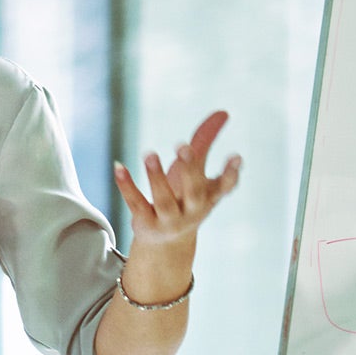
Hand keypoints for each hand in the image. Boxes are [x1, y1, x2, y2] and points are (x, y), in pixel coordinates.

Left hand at [115, 110, 242, 250]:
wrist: (166, 243)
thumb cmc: (185, 197)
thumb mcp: (196, 172)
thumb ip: (205, 142)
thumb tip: (223, 111)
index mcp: (209, 197)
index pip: (224, 187)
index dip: (231, 173)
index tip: (236, 156)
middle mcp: (193, 210)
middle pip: (194, 192)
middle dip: (189, 170)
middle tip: (183, 146)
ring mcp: (170, 220)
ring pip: (163, 199)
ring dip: (156, 176)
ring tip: (149, 153)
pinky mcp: (146, 223)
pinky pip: (136, 203)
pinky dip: (127, 186)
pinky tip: (119, 167)